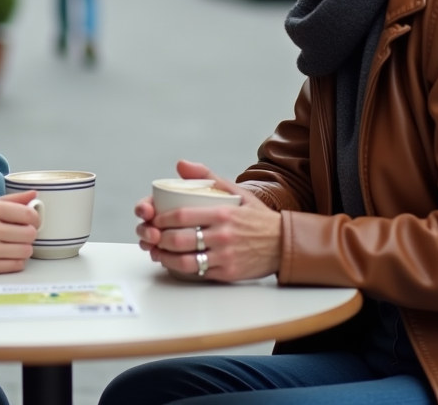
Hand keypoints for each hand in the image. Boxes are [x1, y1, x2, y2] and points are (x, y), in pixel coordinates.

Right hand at [0, 190, 40, 274]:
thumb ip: (11, 200)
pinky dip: (16, 261)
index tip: (32, 221)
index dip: (35, 218)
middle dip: (30, 234)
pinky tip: (7, 255)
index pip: (28, 214)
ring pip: (26, 251)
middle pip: (29, 234)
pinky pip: (16, 265)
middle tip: (21, 234)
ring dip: (24, 248)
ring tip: (14, 245)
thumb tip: (34, 195)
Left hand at [135, 160, 281, 281]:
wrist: (284, 245)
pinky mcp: (228, 273)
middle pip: (179, 239)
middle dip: (160, 240)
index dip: (162, 219)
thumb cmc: (258, 218)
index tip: (155, 220)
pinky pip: (198, 272)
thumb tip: (181, 165)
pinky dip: (182, 268)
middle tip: (153, 237)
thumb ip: (208, 176)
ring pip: (185, 260)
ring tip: (158, 252)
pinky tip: (174, 262)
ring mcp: (225, 256)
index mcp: (223, 213)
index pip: (182, 215)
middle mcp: (223, 235)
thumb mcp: (238, 192)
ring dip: (166, 257)